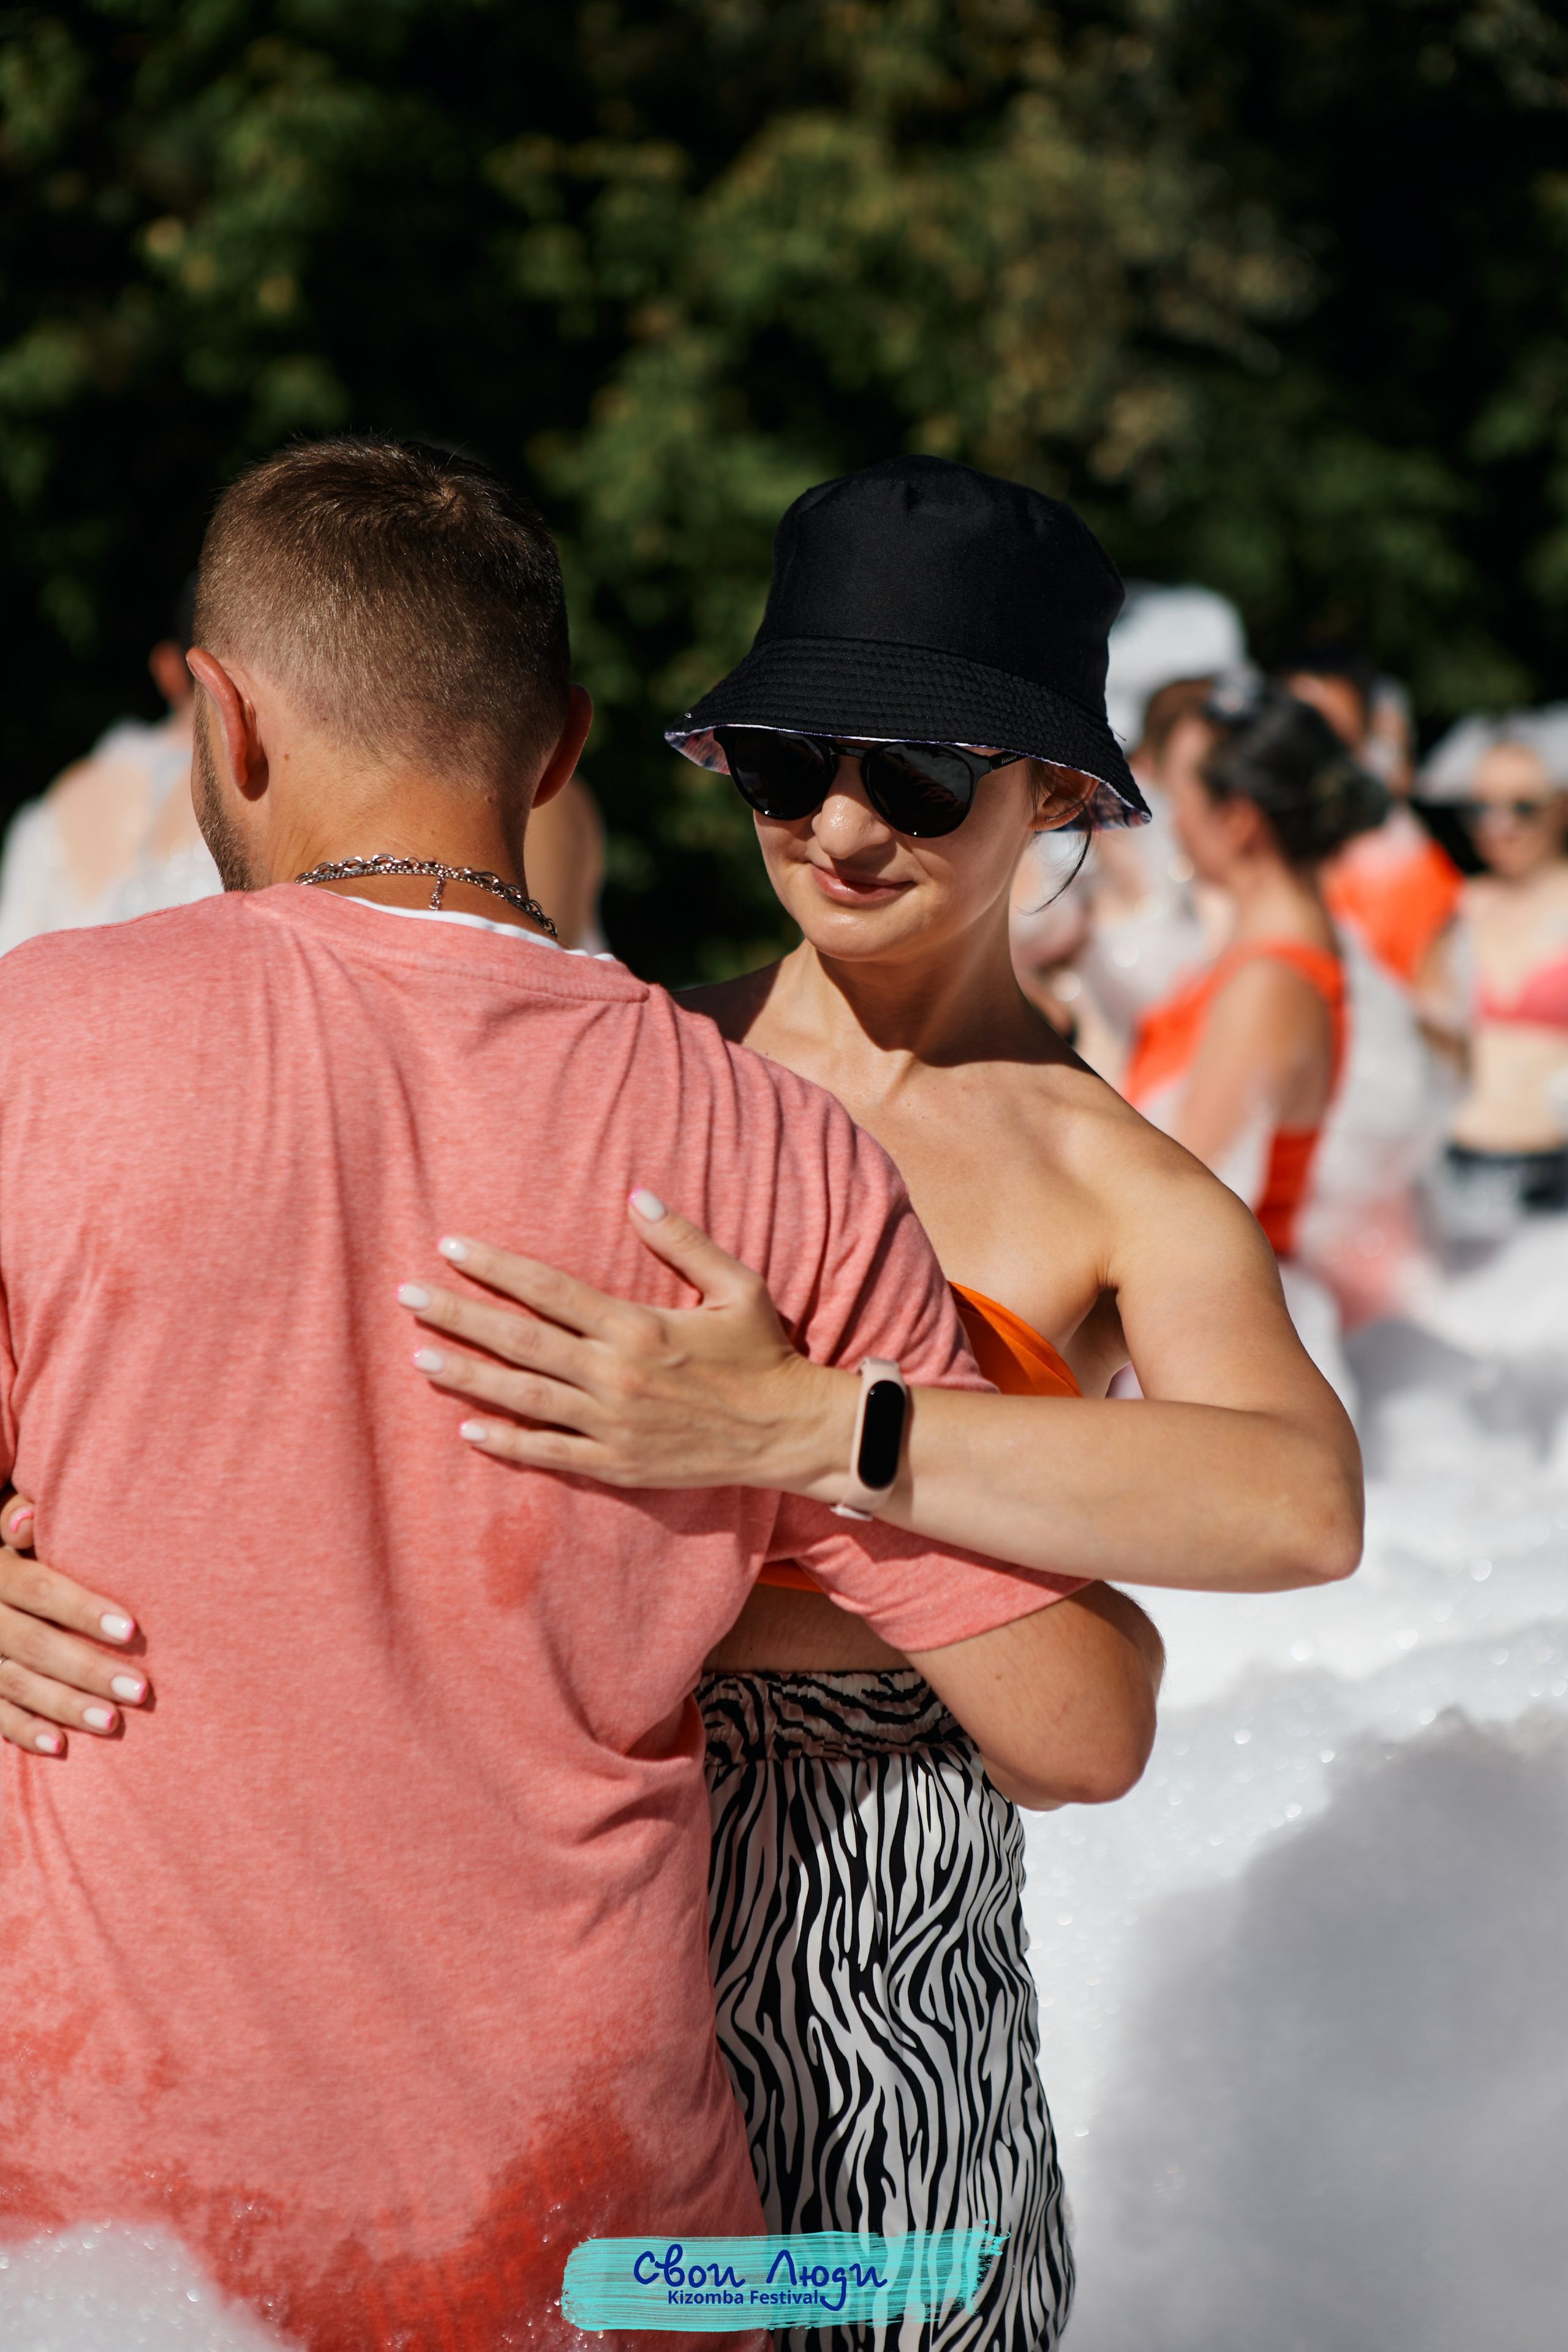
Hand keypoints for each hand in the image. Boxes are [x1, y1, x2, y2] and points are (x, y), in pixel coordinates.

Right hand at [0, 1492, 149, 1755]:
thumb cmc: (19, 1556)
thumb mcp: (10, 1531)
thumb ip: (17, 1519)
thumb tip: (27, 1521)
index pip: (40, 1591)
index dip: (83, 1610)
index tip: (131, 1630)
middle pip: (35, 1644)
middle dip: (88, 1668)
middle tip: (141, 1689)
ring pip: (17, 1684)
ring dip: (66, 1706)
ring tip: (113, 1722)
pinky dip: (25, 1732)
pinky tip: (61, 1747)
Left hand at [397, 1191, 856, 1498]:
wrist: (790, 1433)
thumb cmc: (764, 1354)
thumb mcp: (737, 1286)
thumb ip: (683, 1240)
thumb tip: (635, 1195)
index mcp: (638, 1326)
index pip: (549, 1290)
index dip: (496, 1267)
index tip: (450, 1247)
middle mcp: (616, 1375)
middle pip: (521, 1341)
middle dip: (461, 1316)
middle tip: (408, 1297)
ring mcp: (612, 1424)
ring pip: (524, 1397)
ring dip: (468, 1376)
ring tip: (420, 1357)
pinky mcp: (618, 1464)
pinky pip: (550, 1454)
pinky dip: (507, 1442)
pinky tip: (469, 1428)